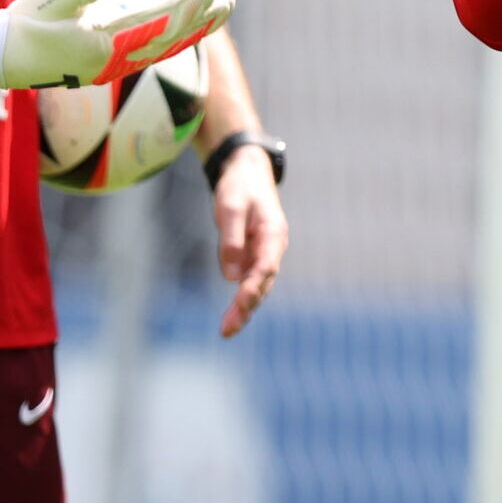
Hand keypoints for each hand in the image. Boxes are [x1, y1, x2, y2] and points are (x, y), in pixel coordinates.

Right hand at [0, 0, 233, 89]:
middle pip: (174, 40)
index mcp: (108, 47)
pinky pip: (149, 48)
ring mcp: (111, 65)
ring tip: (218, 7)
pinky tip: (177, 19)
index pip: (163, 23)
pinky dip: (172, 33)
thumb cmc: (20, 25)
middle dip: (206, 18)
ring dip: (195, 27)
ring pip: (166, 46)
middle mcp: (116, 61)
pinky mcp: (103, 62)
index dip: (191, 3)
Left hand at [210, 143, 286, 337]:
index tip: (239, 305)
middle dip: (246, 308)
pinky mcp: (253, 256)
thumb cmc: (240, 186)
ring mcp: (264, 253)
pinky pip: (249, 281)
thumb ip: (230, 239)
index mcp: (273, 234)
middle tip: (228, 330)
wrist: (246, 172)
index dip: (252, 288)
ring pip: (257, 286)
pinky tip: (231, 317)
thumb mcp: (230, 206)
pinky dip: (241, 299)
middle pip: (262, 283)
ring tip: (227, 330)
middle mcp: (273, 247)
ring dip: (244, 309)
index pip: (265, 267)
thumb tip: (230, 277)